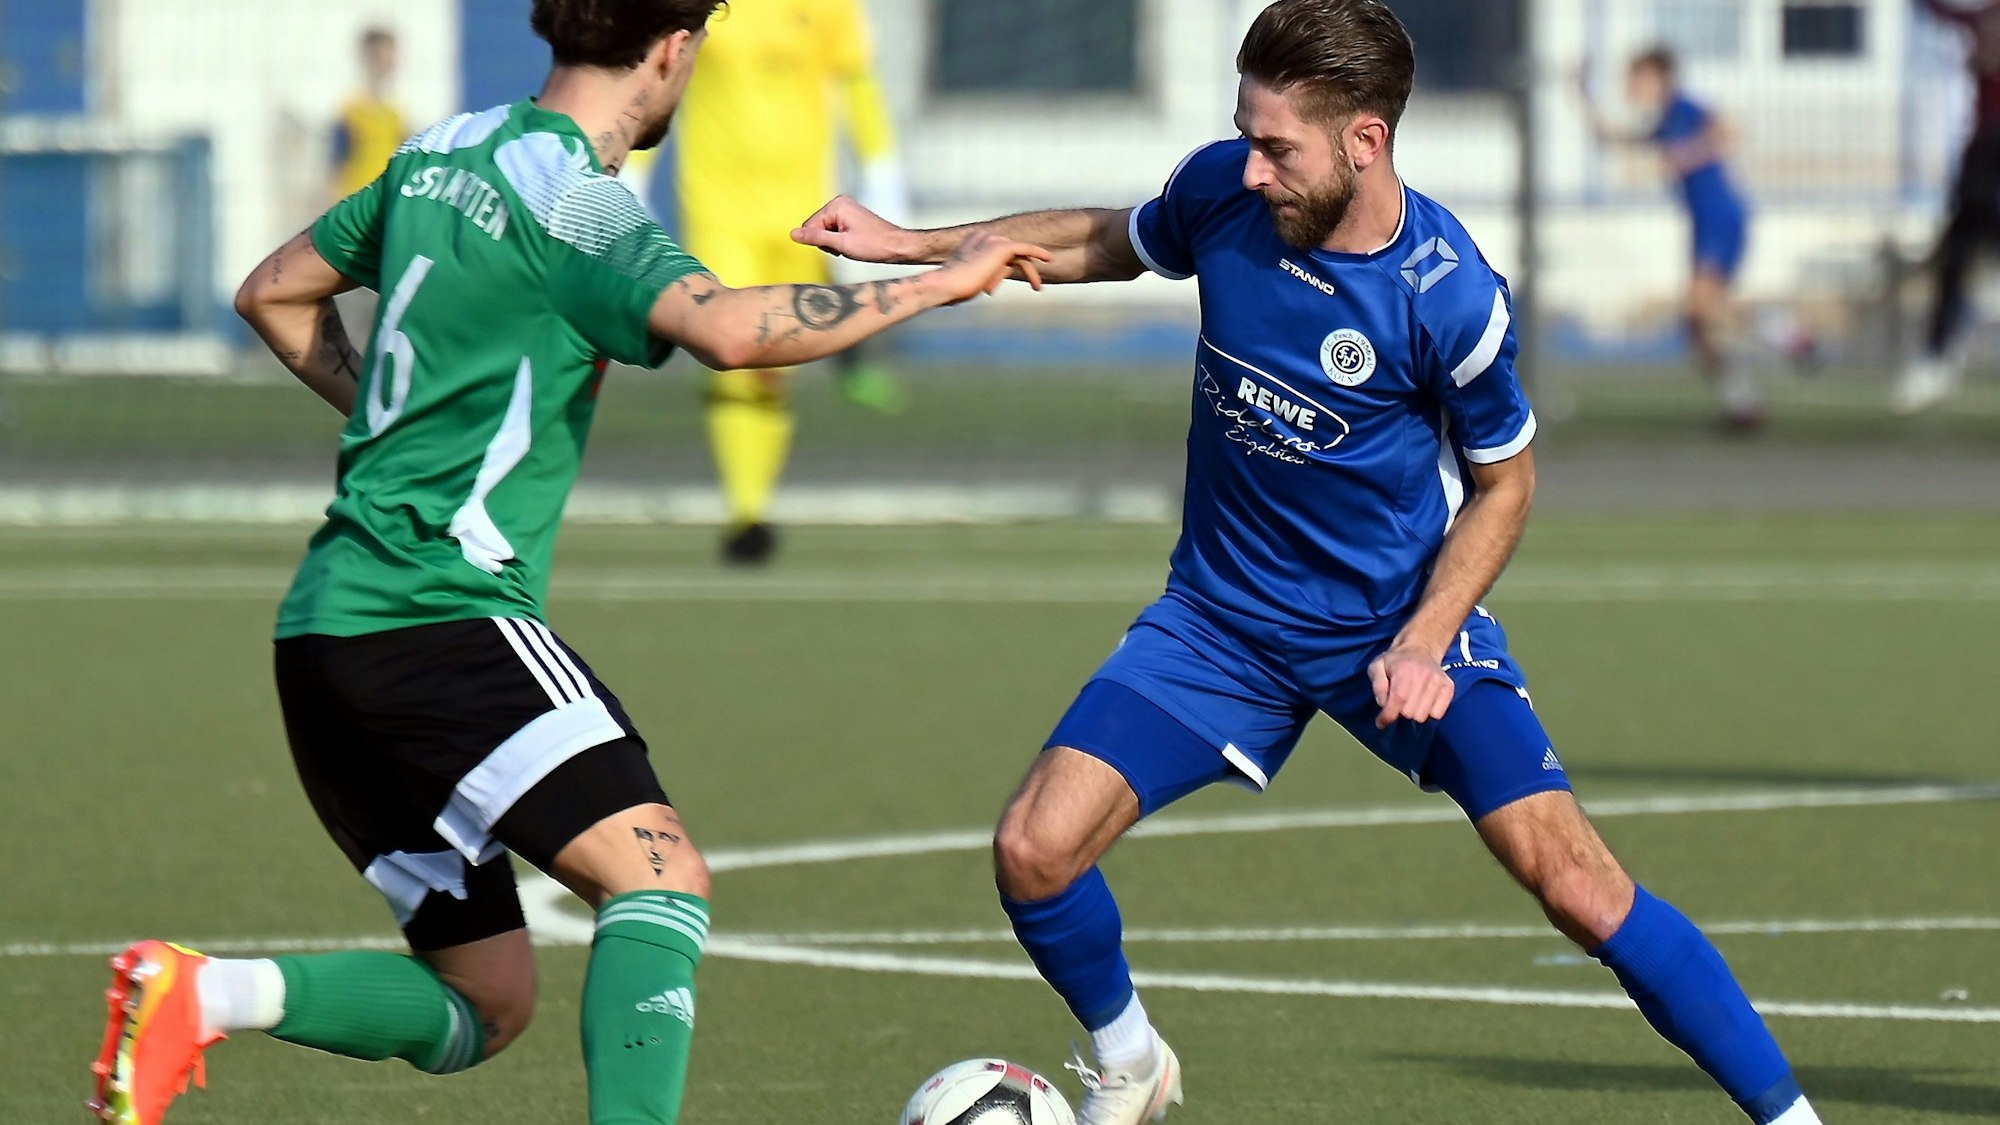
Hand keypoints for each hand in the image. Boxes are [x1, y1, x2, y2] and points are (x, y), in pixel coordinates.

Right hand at [793, 195, 915, 263]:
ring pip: (825, 231)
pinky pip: (835, 230)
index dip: (822, 242)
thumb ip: (816, 238)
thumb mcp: (841, 244)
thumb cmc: (873, 245)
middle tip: (847, 247)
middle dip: (828, 242)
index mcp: (836, 204)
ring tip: (852, 245)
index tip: (840, 246)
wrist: (897, 247)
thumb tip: (793, 234)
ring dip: (835, 243)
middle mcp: (840, 202)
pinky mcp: (851, 216)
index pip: (810, 226)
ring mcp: (846, 208)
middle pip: (817, 227)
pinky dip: (841, 240)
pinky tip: (854, 243)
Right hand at [928, 229, 1049, 304]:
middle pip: (1010, 254)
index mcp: (972, 243)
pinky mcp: (1001, 247)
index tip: (995, 289)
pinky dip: (1038, 252)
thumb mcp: (967, 282)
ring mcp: (992, 241)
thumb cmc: (951, 290)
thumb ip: (980, 278)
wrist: (946, 284)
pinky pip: (1025, 249)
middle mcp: (983, 238)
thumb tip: (991, 285)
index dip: (1001, 273)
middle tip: (1036, 288)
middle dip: (1021, 271)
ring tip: (1038, 288)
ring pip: (1018, 256)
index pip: (997, 254)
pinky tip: (1049, 259)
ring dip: (1030, 273)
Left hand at [1367, 642, 1454, 729]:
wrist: (1421, 648)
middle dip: (1400, 712)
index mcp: (1404, 671)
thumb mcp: (1377, 666)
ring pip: (1423, 716)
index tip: (1381, 722)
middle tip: (1398, 703)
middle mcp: (1424, 677)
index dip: (1387, 716)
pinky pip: (1438, 714)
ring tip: (1411, 701)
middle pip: (1409, 713)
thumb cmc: (1396, 661)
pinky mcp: (1449, 688)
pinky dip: (1429, 712)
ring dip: (1414, 713)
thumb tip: (1383, 704)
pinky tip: (1423, 702)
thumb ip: (1377, 685)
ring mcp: (1438, 682)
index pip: (1398, 700)